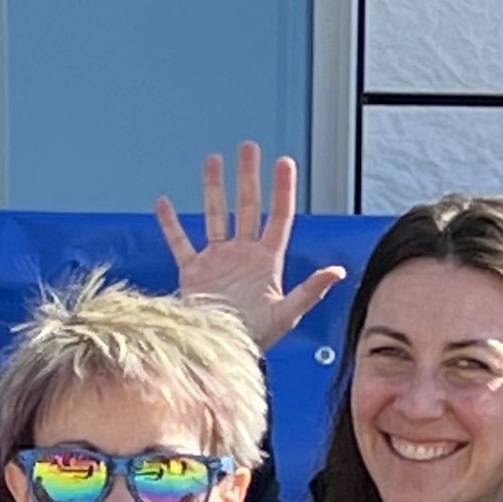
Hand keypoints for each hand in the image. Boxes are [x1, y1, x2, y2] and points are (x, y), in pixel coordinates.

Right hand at [157, 140, 344, 351]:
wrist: (220, 354)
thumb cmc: (256, 339)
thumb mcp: (287, 314)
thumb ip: (310, 290)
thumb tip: (338, 271)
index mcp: (267, 261)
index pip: (278, 217)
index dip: (282, 190)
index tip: (284, 162)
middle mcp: (243, 255)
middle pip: (246, 207)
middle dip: (248, 177)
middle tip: (248, 147)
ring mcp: (217, 261)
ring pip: (215, 216)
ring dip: (213, 188)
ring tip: (213, 160)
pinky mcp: (193, 273)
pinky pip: (180, 242)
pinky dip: (171, 224)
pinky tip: (164, 202)